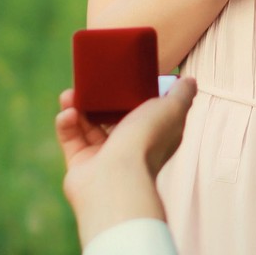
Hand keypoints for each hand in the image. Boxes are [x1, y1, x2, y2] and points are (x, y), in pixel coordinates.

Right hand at [55, 77, 198, 244]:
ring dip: (77, 106)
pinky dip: (66, 124)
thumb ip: (182, 94)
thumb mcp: (172, 109)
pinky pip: (71, 139)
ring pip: (88, 126)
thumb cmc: (146, 142)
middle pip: (112, 117)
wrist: (115, 179)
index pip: (144, 111)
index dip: (132, 93)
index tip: (121, 75)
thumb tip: (189, 82)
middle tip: (87, 82)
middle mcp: (130, 148)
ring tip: (69, 95)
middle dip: (98, 98)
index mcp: (153, 135)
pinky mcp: (81, 165)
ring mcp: (105, 158)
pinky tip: (67, 114)